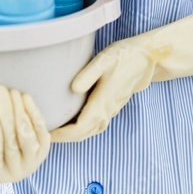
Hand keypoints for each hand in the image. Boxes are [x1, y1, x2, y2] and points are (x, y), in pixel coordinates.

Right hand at [0, 85, 50, 183]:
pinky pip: (41, 130)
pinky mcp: (44, 150)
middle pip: (11, 139)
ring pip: (27, 134)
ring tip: (12, 92)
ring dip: (19, 110)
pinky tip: (24, 97)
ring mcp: (32, 162)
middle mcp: (15, 172)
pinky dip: (33, 112)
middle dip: (5, 112)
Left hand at [50, 10, 192, 142]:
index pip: (78, 130)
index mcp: (102, 104)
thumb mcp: (104, 61)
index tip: (45, 132)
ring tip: (57, 127)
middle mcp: (106, 111)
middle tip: (45, 132)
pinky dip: (83, 127)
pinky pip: (96, 124)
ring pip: (90, 130)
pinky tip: (74, 118)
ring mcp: (111, 109)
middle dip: (64, 137)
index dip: (60, 135)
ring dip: (73, 134)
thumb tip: (73, 89)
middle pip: (82, 134)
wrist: (147, 57)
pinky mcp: (113, 105)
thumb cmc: (124, 56)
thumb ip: (87, 75)